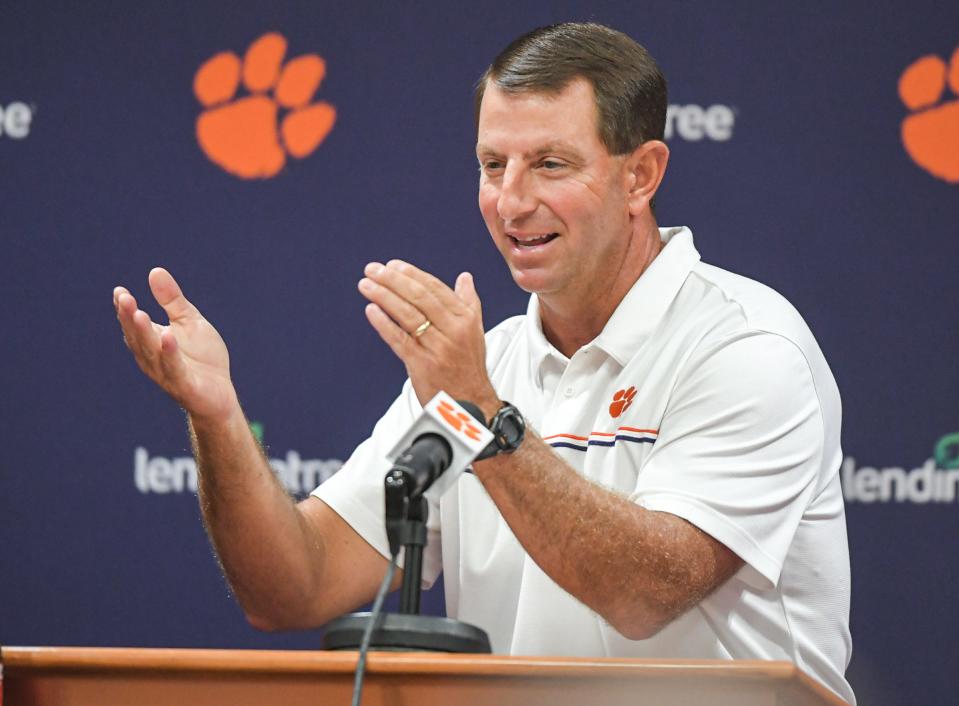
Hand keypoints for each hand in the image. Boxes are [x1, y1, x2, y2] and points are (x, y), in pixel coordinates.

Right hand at [114, 268, 238, 423]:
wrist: (220, 393)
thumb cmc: (201, 358)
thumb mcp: (188, 322)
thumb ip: (172, 300)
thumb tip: (155, 271)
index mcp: (151, 342)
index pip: (133, 324)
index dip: (125, 309)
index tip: (120, 292)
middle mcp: (153, 358)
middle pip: (138, 337)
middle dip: (129, 318)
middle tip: (124, 298)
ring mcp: (167, 373)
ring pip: (151, 352)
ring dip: (144, 334)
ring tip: (140, 314)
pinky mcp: (185, 385)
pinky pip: (175, 369)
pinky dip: (170, 353)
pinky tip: (168, 336)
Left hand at [358, 260, 499, 419]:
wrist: (471, 403)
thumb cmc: (469, 367)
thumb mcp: (476, 330)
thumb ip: (469, 302)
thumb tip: (465, 278)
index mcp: (465, 319)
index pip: (435, 288)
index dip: (411, 274)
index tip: (393, 266)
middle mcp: (453, 330)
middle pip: (419, 297)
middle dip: (393, 280)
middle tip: (373, 269)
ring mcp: (437, 347)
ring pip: (407, 315)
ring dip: (383, 296)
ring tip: (366, 285)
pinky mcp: (422, 364)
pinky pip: (399, 340)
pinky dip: (384, 323)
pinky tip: (372, 310)